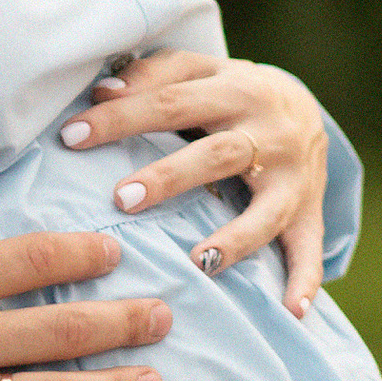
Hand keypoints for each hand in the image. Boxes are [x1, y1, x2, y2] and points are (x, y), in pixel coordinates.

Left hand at [58, 51, 330, 315]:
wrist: (310, 106)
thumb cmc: (230, 90)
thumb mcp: (198, 70)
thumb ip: (151, 75)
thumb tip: (101, 90)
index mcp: (234, 89)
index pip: (170, 103)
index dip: (120, 118)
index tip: (71, 136)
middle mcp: (267, 133)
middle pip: (216, 155)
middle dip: (169, 178)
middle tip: (121, 200)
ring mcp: (293, 177)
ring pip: (266, 210)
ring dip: (234, 238)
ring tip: (198, 262)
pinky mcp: (310, 211)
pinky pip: (310, 248)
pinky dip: (305, 279)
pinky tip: (292, 311)